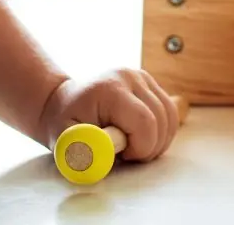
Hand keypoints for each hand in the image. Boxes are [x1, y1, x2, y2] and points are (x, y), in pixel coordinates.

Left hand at [38, 69, 179, 161]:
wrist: (64, 101)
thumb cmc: (64, 123)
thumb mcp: (66, 139)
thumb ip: (83, 149)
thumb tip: (102, 155)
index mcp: (110, 89)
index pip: (144, 122)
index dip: (141, 148)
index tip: (123, 156)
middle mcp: (130, 77)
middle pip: (161, 119)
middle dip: (150, 147)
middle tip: (128, 155)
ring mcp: (142, 77)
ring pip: (170, 115)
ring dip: (158, 140)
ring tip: (133, 146)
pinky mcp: (149, 82)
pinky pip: (169, 111)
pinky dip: (162, 130)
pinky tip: (142, 136)